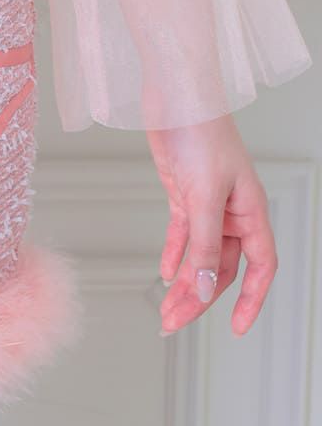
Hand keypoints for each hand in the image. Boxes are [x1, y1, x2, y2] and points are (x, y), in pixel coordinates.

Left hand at [146, 113, 274, 337]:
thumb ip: (204, 245)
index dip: (252, 299)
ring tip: (165, 308)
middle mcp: (232, 212)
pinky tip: (165, 272)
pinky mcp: (183, 193)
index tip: (238, 329)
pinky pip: (182, 234)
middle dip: (200, 297)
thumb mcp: (203, 195)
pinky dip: (174, 253)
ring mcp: (207, 203)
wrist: (175, 96)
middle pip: (222, 267)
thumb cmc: (201, 134)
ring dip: (183, 281)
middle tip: (174, 322)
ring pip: (200, 255)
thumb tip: (205, 289)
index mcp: (251, 211)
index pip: (260, 267)